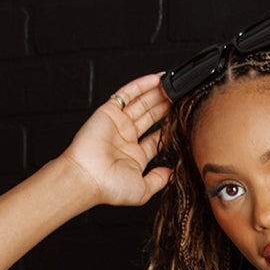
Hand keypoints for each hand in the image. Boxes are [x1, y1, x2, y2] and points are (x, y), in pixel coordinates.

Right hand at [58, 73, 172, 208]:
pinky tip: (156, 79)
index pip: (155, 139)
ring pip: (141, 103)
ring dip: (156, 94)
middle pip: (150, 117)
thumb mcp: (143, 190)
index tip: (182, 122)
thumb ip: (158, 180)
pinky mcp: (109, 111)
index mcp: (135, 157)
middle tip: (180, 98)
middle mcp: (126, 139)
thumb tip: (172, 174)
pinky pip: (127, 93)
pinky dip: (141, 85)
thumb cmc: (109, 187)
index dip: (169, 129)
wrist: (88, 177)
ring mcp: (118, 124)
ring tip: (172, 86)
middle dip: (165, 107)